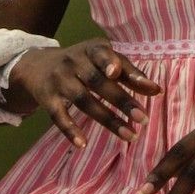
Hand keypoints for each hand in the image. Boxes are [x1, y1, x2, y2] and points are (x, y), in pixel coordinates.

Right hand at [8, 38, 161, 147]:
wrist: (37, 65)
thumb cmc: (83, 62)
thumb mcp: (103, 59)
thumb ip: (128, 73)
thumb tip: (157, 90)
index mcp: (92, 49)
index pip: (104, 55)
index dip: (113, 65)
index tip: (124, 76)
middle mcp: (74, 62)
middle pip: (98, 82)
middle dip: (121, 100)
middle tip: (143, 118)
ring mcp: (59, 80)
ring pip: (83, 100)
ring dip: (107, 119)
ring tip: (129, 135)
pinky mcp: (47, 98)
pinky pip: (58, 116)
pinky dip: (70, 130)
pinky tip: (82, 144)